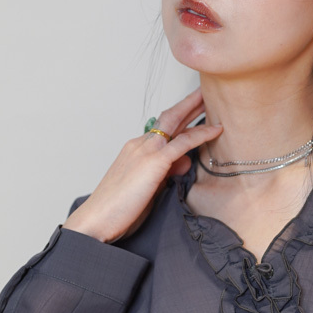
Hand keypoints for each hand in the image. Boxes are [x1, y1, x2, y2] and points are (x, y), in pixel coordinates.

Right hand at [62, 87, 222, 243]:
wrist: (96, 219)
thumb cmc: (118, 210)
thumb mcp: (147, 188)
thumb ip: (166, 173)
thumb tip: (185, 162)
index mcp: (135, 149)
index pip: (162, 129)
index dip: (179, 118)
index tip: (193, 111)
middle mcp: (140, 144)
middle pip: (169, 117)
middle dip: (189, 103)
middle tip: (205, 93)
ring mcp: (146, 150)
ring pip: (176, 122)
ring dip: (196, 110)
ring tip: (214, 100)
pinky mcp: (154, 162)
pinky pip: (183, 142)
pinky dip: (201, 134)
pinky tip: (216, 130)